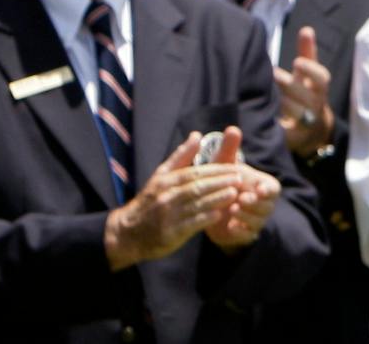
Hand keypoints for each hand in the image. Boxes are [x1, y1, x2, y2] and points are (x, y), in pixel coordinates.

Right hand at [104, 131, 243, 267]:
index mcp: (166, 181)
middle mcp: (166, 197)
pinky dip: (206, 218)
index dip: (216, 170)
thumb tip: (197, 135)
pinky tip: (220, 214)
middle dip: (220, 182)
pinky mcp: (170, 234)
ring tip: (234, 193)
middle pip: (197, 187)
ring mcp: (168, 216)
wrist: (128, 233)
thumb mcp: (161, 176)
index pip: (195, 173)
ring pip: (196, 204)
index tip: (235, 167)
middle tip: (240, 178)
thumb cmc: (150, 201)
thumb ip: (181, 156)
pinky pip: (191, 225)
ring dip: (217, 198)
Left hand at [201, 125, 282, 250]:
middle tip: (241, 198)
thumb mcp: (224, 164)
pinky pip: (247, 235)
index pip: (272, 188)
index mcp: (263, 186)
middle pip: (266, 205)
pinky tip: (230, 226)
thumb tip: (232, 129)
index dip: (267, 189)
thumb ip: (229, 149)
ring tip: (232, 209)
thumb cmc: (224, 181)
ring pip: (257, 220)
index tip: (258, 188)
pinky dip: (240, 231)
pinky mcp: (245, 234)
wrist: (214, 207)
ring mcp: (256, 220)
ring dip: (246, 215)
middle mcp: (263, 204)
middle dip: (254, 202)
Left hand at [272, 27, 335, 157]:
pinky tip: (260, 113)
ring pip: (297, 114)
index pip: (322, 79)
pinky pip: (285, 131)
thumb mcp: (308, 75)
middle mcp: (315, 106)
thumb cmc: (305, 93)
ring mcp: (306, 124)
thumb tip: (307, 29)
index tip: (296, 62)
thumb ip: (307, 53)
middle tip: (273, 74)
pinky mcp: (293, 139)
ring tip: (264, 93)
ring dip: (281, 103)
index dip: (311, 71)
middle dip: (289, 85)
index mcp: (319, 89)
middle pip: (306, 96)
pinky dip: (274, 123)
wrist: (312, 131)